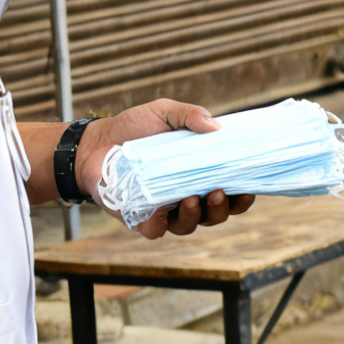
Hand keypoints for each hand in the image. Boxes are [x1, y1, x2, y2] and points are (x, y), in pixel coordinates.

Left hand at [79, 100, 257, 239]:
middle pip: (218, 212)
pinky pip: (162, 230)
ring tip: (197, 198)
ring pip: (193, 224)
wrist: (93, 145)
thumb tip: (216, 126)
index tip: (250, 186)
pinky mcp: (144, 221)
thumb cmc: (131, 128)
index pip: (231, 189)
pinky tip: (169, 208)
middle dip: (226, 207)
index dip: (244, 193)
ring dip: (201, 215)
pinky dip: (169, 223)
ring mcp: (167, 211)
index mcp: (200, 173)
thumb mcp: (163, 113)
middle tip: (222, 191)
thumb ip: (190, 115)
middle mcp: (188, 195)